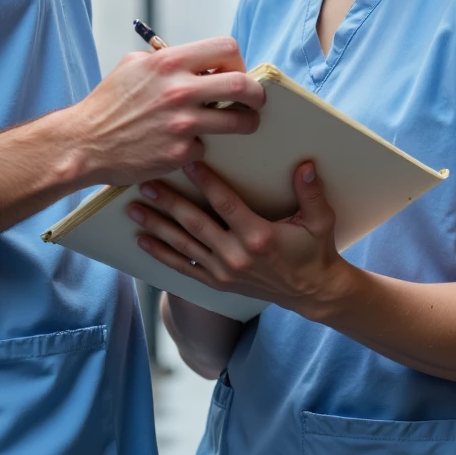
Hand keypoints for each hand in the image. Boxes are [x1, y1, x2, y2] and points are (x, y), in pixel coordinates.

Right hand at [71, 39, 264, 186]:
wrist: (85, 143)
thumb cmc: (109, 103)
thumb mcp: (134, 65)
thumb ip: (167, 59)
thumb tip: (201, 62)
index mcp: (169, 62)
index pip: (227, 48)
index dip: (238, 60)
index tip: (236, 72)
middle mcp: (179, 90)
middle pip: (244, 85)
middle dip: (257, 94)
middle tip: (255, 101)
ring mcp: (182, 124)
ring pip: (239, 122)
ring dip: (246, 123)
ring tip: (242, 124)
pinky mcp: (180, 153)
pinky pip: (207, 147)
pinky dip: (200, 146)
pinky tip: (185, 144)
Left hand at [127, 160, 348, 317]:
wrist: (311, 291)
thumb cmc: (315, 251)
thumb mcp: (320, 221)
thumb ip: (311, 193)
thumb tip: (306, 165)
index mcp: (259, 236)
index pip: (225, 203)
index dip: (205, 181)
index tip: (187, 162)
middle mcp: (237, 255)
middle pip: (195, 223)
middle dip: (169, 202)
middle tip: (145, 184)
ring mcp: (224, 271)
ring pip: (184, 245)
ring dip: (157, 226)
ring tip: (135, 209)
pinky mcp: (217, 283)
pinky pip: (184, 268)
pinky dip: (162, 255)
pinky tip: (144, 242)